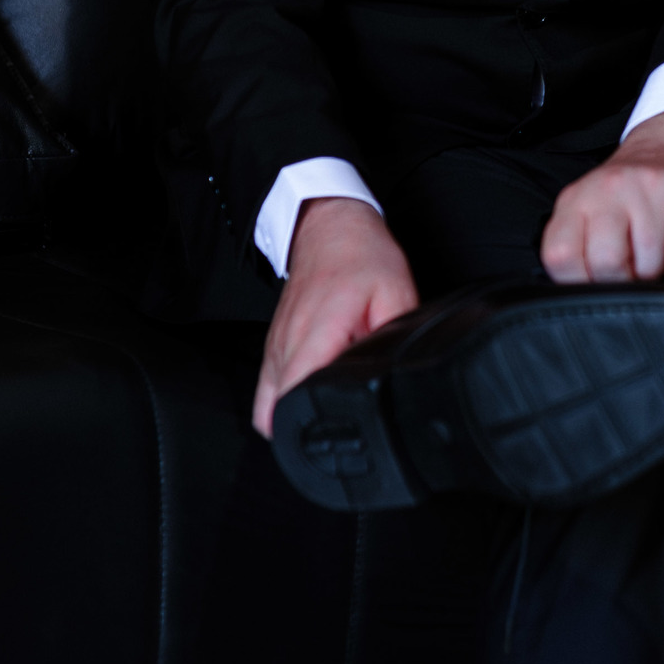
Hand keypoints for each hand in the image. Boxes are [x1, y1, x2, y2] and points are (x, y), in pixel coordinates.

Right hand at [252, 197, 418, 437]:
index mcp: (320, 329)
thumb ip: (394, 337)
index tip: (331, 436)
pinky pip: (266, 389)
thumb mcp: (397, 292)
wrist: (331, 227)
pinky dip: (280, 404)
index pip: (297, 392)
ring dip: (290, 418)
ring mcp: (275, 344)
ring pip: (267, 404)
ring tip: (323, 420)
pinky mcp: (272, 345)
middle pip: (277, 409)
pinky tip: (307, 406)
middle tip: (335, 433)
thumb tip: (396, 375)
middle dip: (305, 429)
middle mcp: (288, 341)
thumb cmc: (362, 257)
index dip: (312, 423)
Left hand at [540, 105, 663, 283]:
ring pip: (650, 267)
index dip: (577, 282)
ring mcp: (648, 190)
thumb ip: (575, 248)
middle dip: (623, 279)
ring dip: (654, 270)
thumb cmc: (624, 192)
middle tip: (629, 264)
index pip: (560, 256)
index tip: (593, 278)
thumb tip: (581, 296)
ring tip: (651, 244)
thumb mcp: (586, 210)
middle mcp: (608, 189)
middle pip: (608, 264)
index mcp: (575, 200)